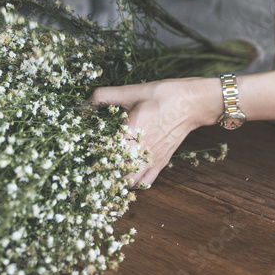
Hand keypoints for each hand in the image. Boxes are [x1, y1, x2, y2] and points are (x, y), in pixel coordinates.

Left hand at [89, 77, 221, 186]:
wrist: (192, 103)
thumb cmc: (163, 95)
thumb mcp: (133, 91)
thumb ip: (106, 95)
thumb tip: (84, 102)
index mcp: (131, 130)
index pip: (106, 152)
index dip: (92, 156)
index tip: (82, 155)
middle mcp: (142, 149)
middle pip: (116, 172)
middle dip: (101, 172)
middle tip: (90, 168)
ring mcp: (153, 159)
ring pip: (129, 181)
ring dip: (116, 180)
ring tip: (106, 173)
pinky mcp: (161, 162)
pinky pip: (145, 182)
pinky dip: (134, 183)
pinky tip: (125, 176)